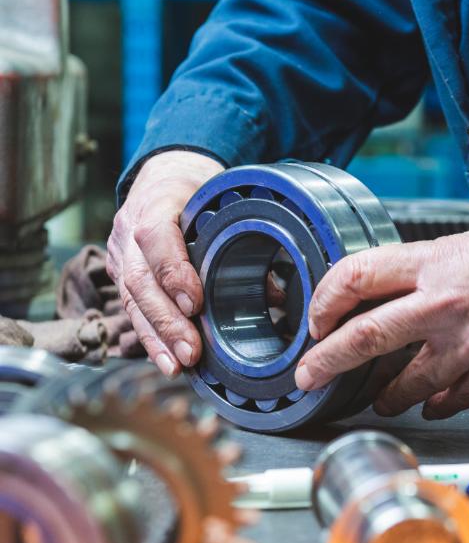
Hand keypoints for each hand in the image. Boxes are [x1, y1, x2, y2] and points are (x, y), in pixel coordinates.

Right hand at [106, 151, 223, 376]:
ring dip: (157, 338)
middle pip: (141, 280)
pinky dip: (150, 338)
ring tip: (178, 366)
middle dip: (167, 321)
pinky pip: (129, 309)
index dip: (173, 271)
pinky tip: (167, 361)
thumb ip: (244, 245)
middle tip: (191, 351)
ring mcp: (119, 252)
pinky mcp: (118, 272)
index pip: (156, 236)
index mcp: (157, 202)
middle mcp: (129, 229)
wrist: (162, 177)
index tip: (194, 303)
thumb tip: (276, 295)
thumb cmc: (197, 192)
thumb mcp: (221, 203)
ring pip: (131, 300)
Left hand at [294, 216, 468, 419]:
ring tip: (378, 400)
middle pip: (364, 338)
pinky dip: (432, 405)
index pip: (355, 278)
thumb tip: (375, 303)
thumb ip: (415, 275)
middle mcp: (444, 303)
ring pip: (404, 384)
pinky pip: (449, 401)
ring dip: (384, 397)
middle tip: (309, 376)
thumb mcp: (458, 247)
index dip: (324, 302)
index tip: (316, 321)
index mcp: (431, 263)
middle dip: (325, 362)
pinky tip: (428, 403)